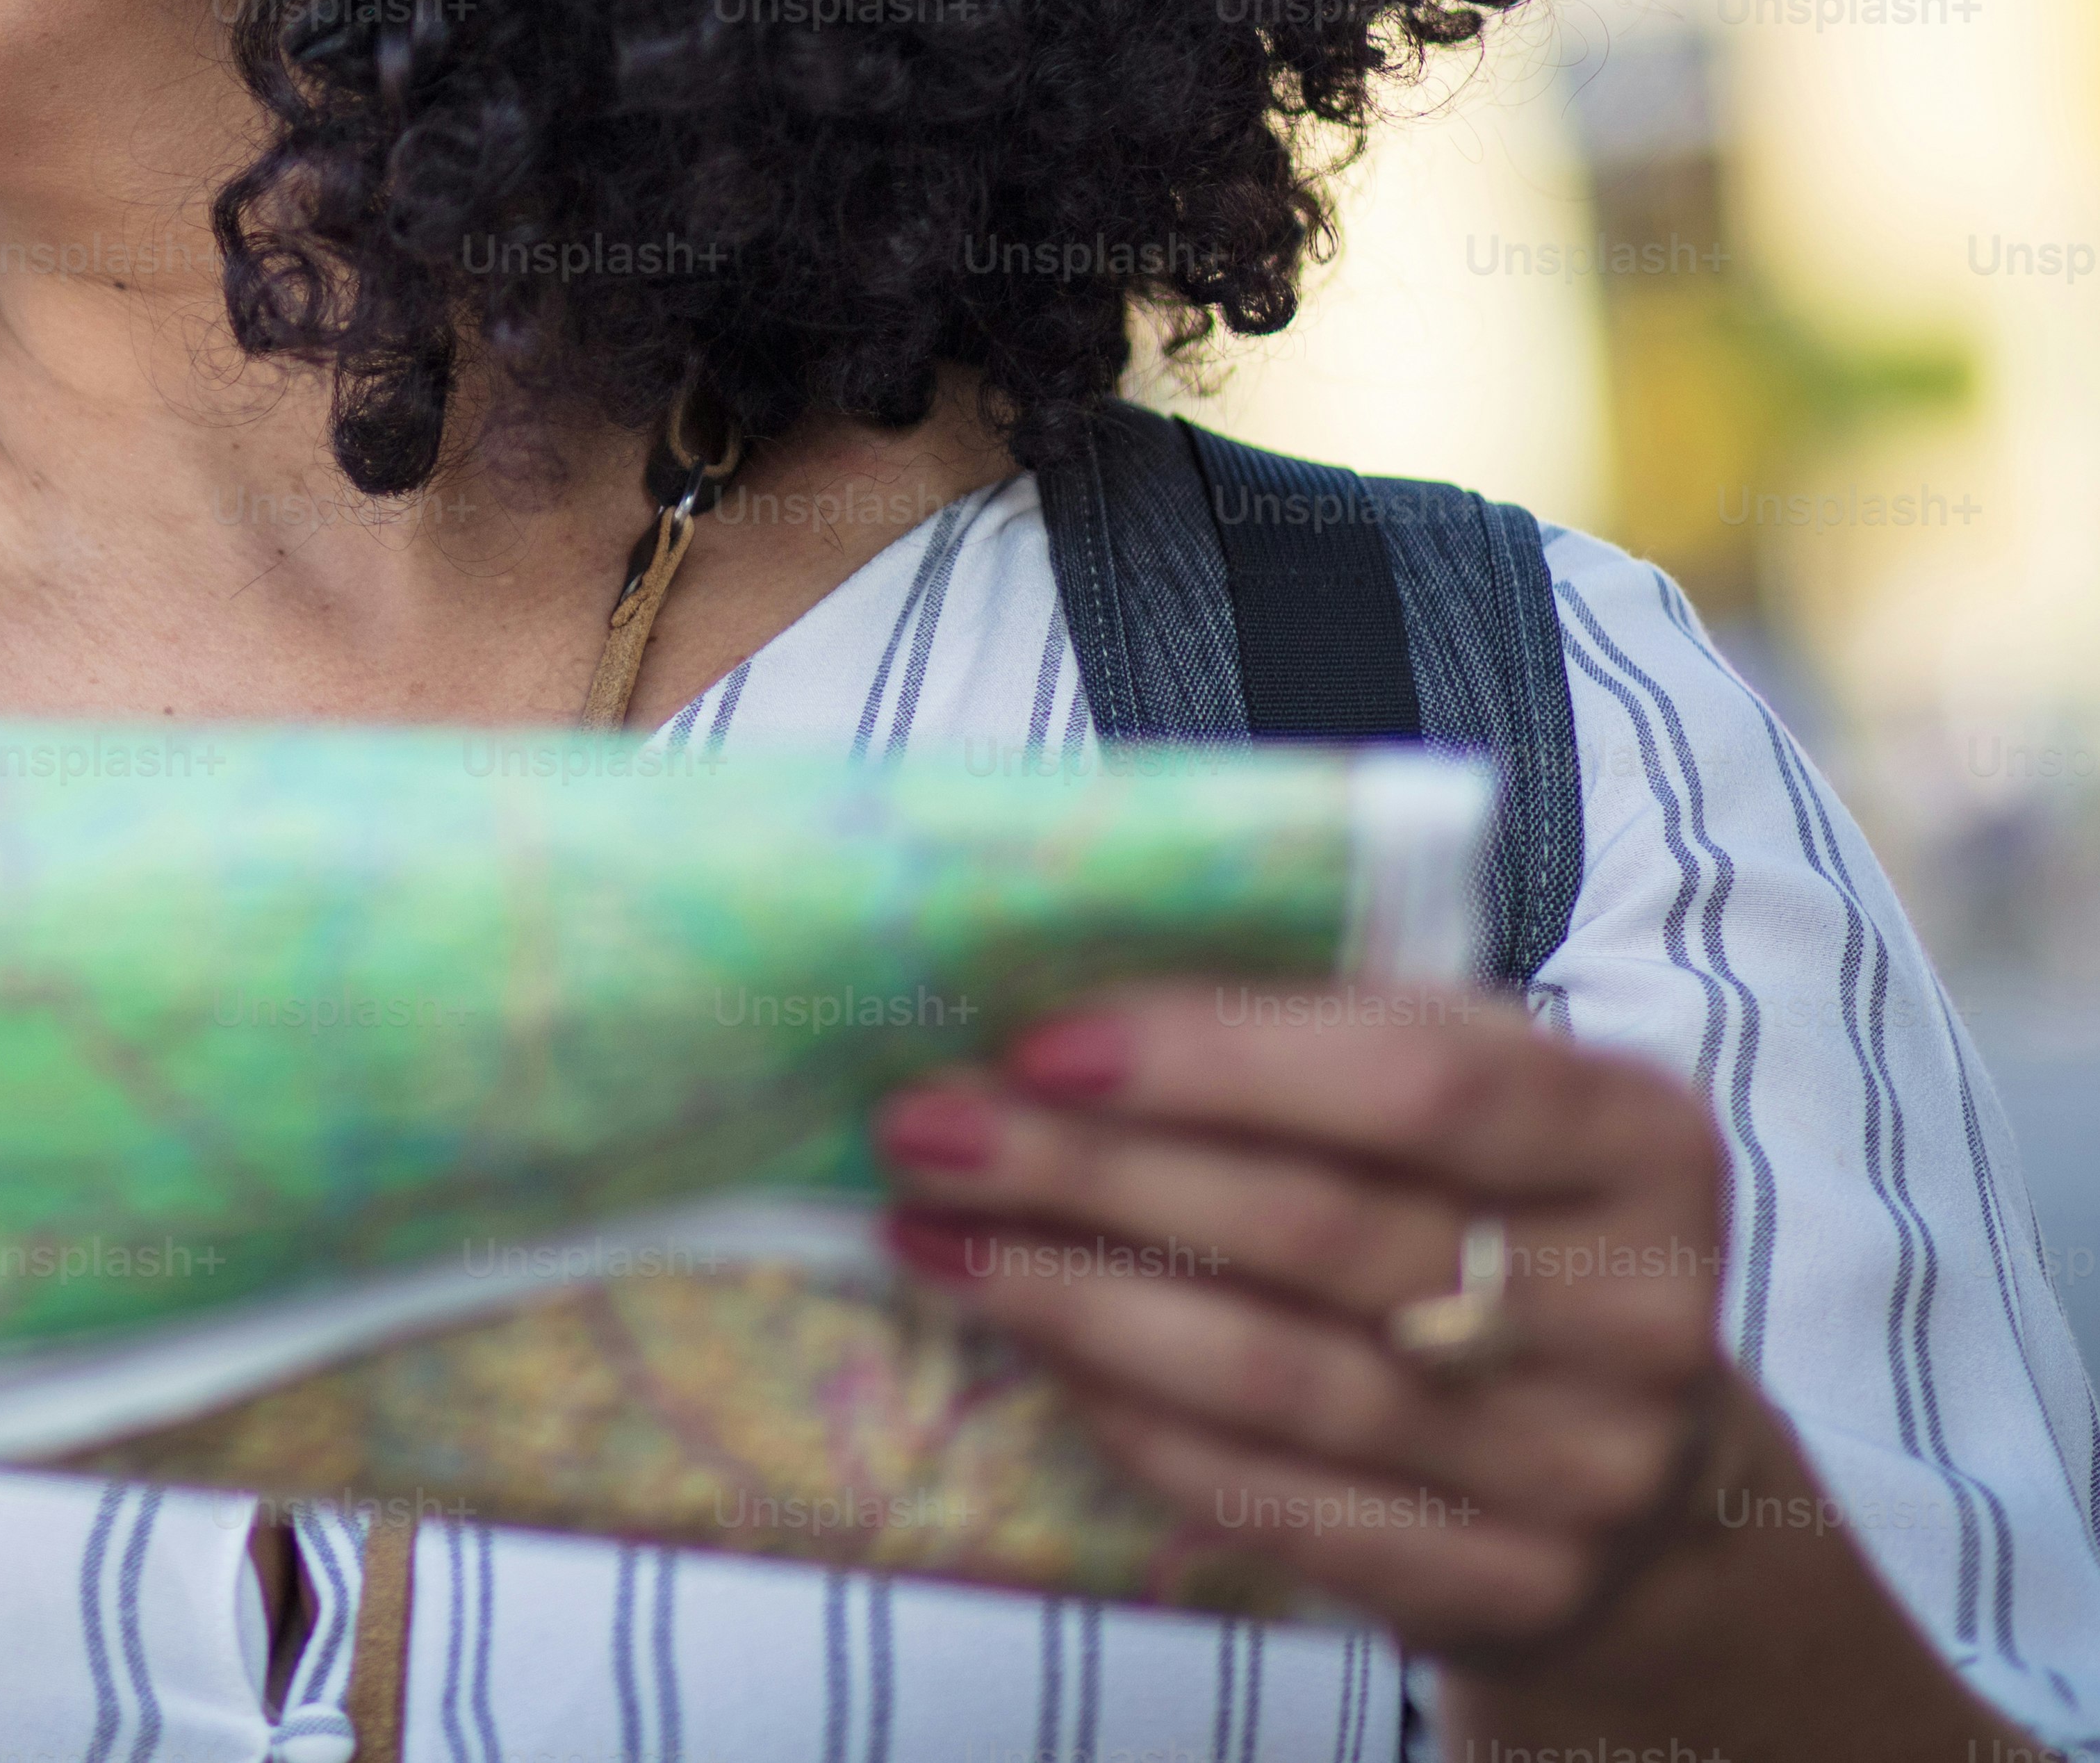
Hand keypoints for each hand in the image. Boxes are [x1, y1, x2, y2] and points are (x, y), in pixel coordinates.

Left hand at [870, 984, 2011, 1758]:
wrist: (1633, 1474)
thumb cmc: (1490, 1221)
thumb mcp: (1462, 1095)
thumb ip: (1317, 1028)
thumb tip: (1061, 978)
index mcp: (1642, 1140)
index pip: (1417, 1079)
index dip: (1215, 1057)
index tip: (1037, 1042)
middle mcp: (1641, 1312)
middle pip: (1317, 1228)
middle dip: (1088, 1170)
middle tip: (924, 1129)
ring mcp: (1581, 1467)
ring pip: (1277, 1375)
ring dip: (1072, 1298)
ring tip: (932, 1234)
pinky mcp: (1508, 1588)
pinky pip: (1275, 1500)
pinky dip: (1130, 1420)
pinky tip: (1030, 1352)